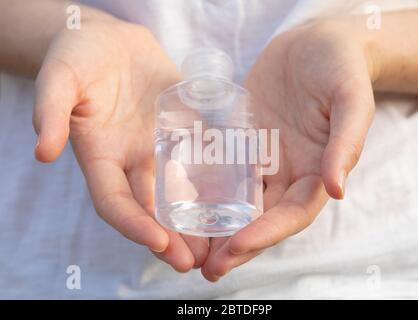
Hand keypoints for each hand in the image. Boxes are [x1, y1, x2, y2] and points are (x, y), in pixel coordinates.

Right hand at [33, 18, 207, 271]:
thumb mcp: (60, 78)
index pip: (114, 202)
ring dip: (193, 220)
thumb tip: (42, 152)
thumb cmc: (79, 56)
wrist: (111, 41)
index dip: (133, 225)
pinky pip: (197, 159)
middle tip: (191, 263)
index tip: (158, 243)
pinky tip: (232, 197)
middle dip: (169, 237)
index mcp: (100, 156)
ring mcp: (157, 147)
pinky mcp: (179, 131)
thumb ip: (51, 111)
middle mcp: (131, 160)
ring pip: (176, 192)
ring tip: (216, 243)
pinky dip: (211, 181)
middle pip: (150, 208)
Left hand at [201, 21, 375, 280]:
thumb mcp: (351, 100)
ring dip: (217, 227)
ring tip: (189, 248)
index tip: (235, 248)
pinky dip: (206, 192)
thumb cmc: (340, 67)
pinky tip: (183, 204)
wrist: (315, 42)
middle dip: (236, 245)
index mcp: (316, 172)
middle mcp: (288, 173)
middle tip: (206, 268)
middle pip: (261, 218)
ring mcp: (264, 159)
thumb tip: (337, 190)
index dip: (265, 234)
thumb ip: (346, 143)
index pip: (291, 215)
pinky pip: (223, 171)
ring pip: (238, 202)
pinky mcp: (243, 142)